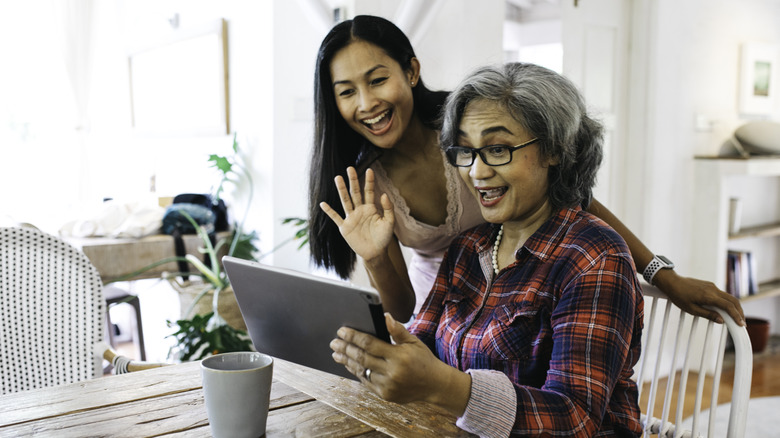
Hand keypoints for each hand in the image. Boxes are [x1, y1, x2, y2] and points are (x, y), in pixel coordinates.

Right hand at [319, 167, 394, 261]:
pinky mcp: (345, 227)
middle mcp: (359, 210)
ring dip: (341, 190)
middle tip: (350, 168)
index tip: (370, 170)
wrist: (375, 253)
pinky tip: (323, 204)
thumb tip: (383, 194)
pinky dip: (329, 211)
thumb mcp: (389, 223)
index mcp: (370, 208)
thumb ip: (388, 209)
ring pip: (345, 201)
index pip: (369, 191)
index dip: (369, 181)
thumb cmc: (383, 238)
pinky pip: (336, 217)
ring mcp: (351, 218)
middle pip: (355, 192)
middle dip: (353, 181)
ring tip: (338, 178)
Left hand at [330, 313, 470, 414]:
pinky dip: (357, 372)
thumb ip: (397, 330)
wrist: (434, 385)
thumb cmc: (423, 360)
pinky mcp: (385, 395)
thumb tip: (384, 316)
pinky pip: (366, 381)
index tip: (342, 331)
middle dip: (345, 348)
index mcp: (399, 356)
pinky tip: (349, 364)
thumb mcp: (413, 342)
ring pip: (361, 371)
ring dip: (347, 361)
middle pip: (361, 358)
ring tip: (336, 354)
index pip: (370, 344)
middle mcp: (392, 372)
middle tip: (334, 342)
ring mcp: (387, 386)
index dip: (353, 337)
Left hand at [654, 269, 745, 325]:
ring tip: (736, 318)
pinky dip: (728, 302)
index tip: (742, 324)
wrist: (672, 282)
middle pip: (733, 300)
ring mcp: (712, 286)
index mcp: (709, 296)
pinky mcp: (710, 285)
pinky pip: (722, 294)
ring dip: (735, 307)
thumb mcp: (691, 309)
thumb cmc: (679, 296)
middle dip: (740, 312)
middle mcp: (713, 289)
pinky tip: (726, 309)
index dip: (737, 316)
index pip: (728, 306)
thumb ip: (708, 314)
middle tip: (742, 322)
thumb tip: (722, 321)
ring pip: (729, 297)